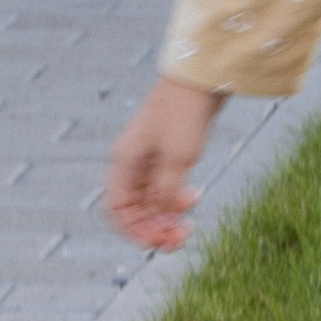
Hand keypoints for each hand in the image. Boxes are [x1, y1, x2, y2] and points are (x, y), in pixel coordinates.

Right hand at [106, 75, 223, 250]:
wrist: (202, 78)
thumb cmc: (185, 114)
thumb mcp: (178, 158)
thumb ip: (168, 191)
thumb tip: (166, 215)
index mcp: (123, 164)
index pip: (118, 211)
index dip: (135, 232)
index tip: (161, 242)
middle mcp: (132, 165)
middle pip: (136, 210)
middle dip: (157, 227)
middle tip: (184, 236)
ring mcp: (150, 160)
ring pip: (153, 201)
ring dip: (169, 215)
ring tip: (191, 220)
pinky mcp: (169, 155)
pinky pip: (166, 188)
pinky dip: (178, 199)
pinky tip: (196, 197)